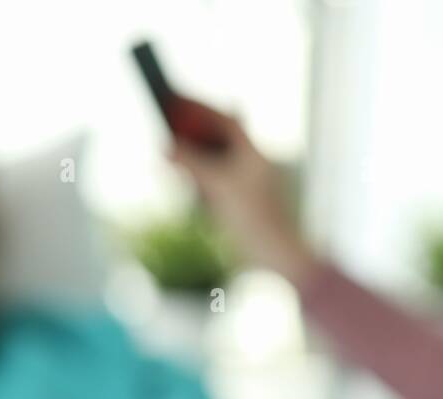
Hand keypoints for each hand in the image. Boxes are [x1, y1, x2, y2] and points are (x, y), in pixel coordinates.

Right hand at [166, 100, 319, 284]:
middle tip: (166, 125)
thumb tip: (165, 148)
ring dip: (191, 159)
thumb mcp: (219, 186)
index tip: (177, 98)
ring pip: (213, 164)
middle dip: (192, 133)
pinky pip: (212, 186)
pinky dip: (196, 181)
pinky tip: (183, 180)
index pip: (227, 121)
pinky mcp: (237, 207)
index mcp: (254, 155)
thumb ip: (192, 164)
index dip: (202, 107)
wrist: (276, 256)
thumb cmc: (255, 219)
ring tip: (168, 153)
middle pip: (218, 141)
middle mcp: (250, 167)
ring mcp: (244, 187)